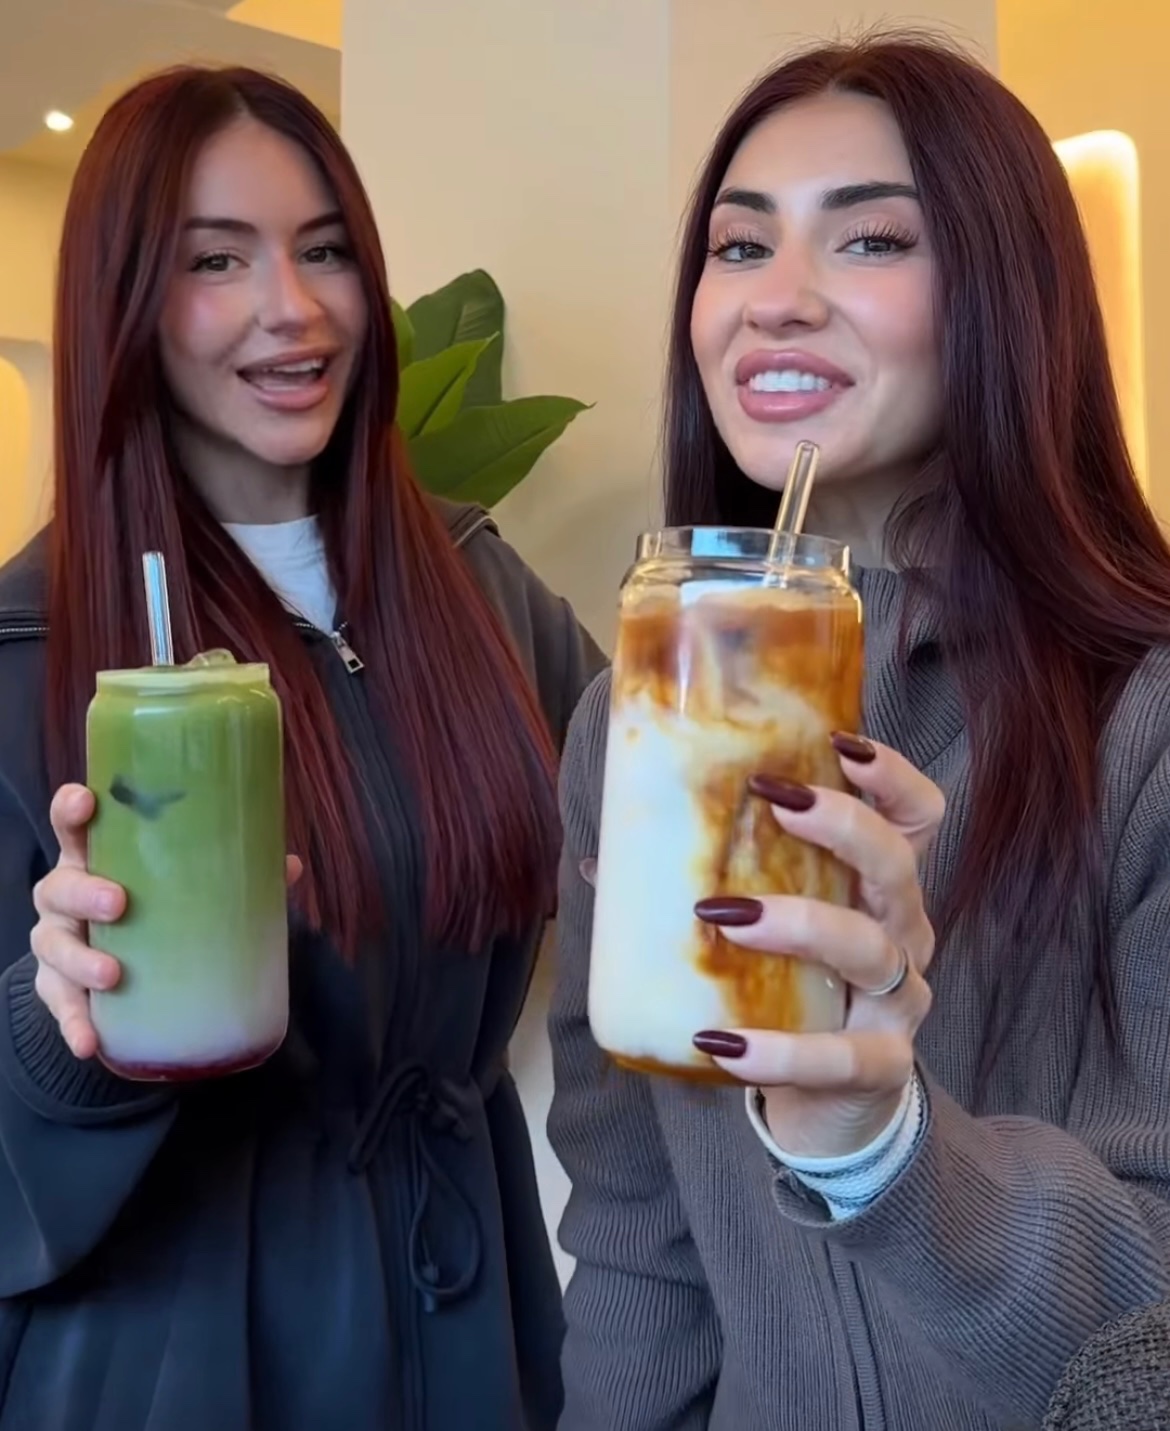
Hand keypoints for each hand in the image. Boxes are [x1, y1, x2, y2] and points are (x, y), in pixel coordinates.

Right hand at [30, 783, 303, 1060]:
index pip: (73, 825)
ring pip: (54, 946)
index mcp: (96, 858)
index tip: (87, 801)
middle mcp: (66, 896)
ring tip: (113, 975)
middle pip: (60, 886)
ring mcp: (58, 941)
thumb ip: (233, 871)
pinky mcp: (58, 987)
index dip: (72, 808)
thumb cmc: (152, 905)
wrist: (114, 965)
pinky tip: (89, 1042)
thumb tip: (288, 864)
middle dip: (84, 893)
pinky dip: (74, 1024)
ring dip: (81, 960)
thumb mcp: (181, 884)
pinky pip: (61, 1007)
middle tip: (119, 903)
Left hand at [691, 734, 943, 1158]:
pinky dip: (781, 1052)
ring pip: (871, 949)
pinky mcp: (880, 1068)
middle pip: (897, 866)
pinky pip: (839, 1057)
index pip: (917, 817)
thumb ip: (707, 888)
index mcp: (878, 890)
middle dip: (842, 826)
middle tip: (773, 799)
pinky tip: (724, 1043)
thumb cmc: (796, 996)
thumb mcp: (771, 935)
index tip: (839, 744)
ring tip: (724, 914)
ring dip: (799, 923)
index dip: (890, 776)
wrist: (838, 1109)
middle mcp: (904, 935)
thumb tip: (598, 860)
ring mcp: (899, 1003)